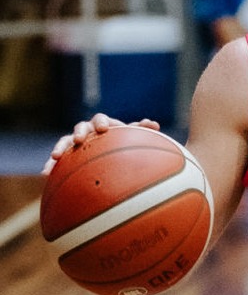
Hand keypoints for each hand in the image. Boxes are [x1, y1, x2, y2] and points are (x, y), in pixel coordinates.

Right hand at [42, 113, 159, 174]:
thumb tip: (154, 124)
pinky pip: (57, 160)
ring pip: (65, 142)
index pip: (100, 120)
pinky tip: (45, 175)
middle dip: (80, 132)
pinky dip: (51, 166)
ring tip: (55, 157)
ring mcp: (75, 143)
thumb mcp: (130, 136)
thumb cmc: (121, 142)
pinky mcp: (66, 155)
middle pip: (80, 128)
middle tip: (80, 139)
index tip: (104, 129)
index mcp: (102, 124)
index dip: (101, 123)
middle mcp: (87, 131)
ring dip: (60, 148)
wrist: (108, 152)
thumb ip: (141, 130)